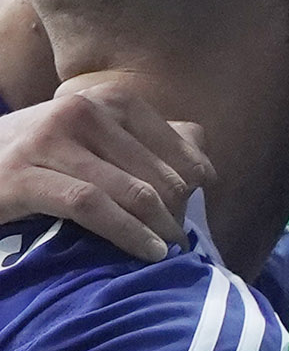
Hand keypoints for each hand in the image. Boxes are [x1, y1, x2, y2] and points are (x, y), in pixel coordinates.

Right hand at [0, 79, 211, 262]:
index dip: (190, 167)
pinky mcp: (24, 177)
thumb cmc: (34, 156)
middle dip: (175, 207)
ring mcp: (48, 142)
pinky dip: (127, 232)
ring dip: (159, 225)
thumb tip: (201, 146)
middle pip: (152, 169)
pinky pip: (92, 207)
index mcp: (98, 100)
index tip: (203, 192)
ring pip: (129, 189)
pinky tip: (147, 251)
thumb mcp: (85, 136)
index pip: (166, 135)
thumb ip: (139, 138)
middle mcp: (77, 113)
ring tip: (171, 247)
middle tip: (183, 234)